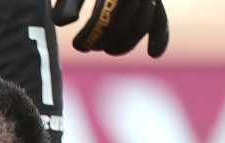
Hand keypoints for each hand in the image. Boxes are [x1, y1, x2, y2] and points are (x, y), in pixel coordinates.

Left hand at [52, 0, 169, 57]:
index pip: (103, 15)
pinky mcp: (155, 1)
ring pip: (141, 26)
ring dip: (124, 45)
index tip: (77, 46)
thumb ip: (67, 3)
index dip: (90, 34)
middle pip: (122, 24)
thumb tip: (63, 23)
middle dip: (104, 40)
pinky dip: (160, 37)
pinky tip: (153, 54)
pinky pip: (161, 19)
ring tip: (109, 50)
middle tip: (91, 47)